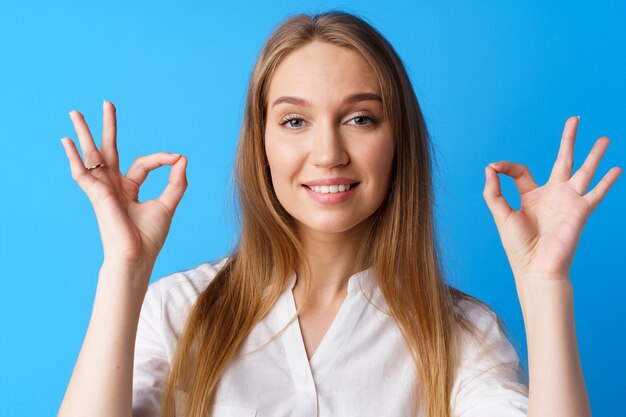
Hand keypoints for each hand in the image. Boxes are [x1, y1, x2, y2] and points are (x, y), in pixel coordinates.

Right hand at [61, 101, 187, 268]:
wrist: (136, 257)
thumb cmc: (149, 238)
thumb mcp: (167, 205)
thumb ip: (176, 182)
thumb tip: (182, 158)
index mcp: (129, 189)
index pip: (142, 164)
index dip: (161, 158)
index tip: (176, 158)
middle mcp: (113, 187)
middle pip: (109, 151)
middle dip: (108, 127)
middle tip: (107, 103)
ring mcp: (103, 190)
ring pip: (92, 155)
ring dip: (84, 133)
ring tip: (75, 112)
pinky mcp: (97, 196)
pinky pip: (82, 174)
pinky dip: (74, 157)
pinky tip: (66, 141)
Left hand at [483, 116, 620, 280]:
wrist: (536, 267)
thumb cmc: (518, 245)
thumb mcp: (501, 214)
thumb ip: (494, 191)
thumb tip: (489, 167)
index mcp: (530, 196)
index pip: (521, 171)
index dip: (507, 166)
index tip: (495, 166)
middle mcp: (552, 195)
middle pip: (563, 160)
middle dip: (569, 140)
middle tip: (575, 119)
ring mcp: (568, 201)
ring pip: (584, 171)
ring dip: (595, 155)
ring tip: (604, 138)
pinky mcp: (581, 211)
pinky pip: (597, 193)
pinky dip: (607, 182)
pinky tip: (617, 169)